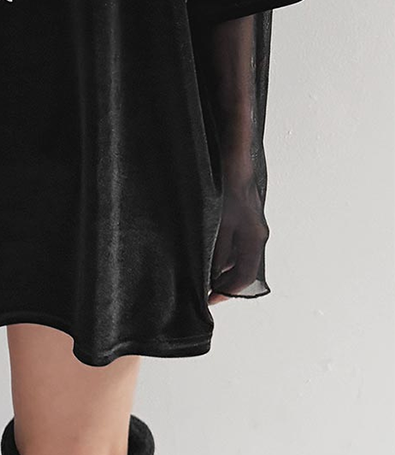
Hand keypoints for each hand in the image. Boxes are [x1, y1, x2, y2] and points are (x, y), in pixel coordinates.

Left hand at [208, 182, 268, 304]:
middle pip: (241, 268)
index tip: (208, 298)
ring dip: (219, 264)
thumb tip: (213, 274)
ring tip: (198, 268)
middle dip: (222, 280)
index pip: (244, 277)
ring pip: (236, 254)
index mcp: (254, 238)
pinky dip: (219, 248)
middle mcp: (256, 233)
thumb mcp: (219, 221)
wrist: (233, 156)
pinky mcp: (242, 215)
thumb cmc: (226, 185)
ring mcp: (250, 224)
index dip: (226, 291)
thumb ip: (218, 249)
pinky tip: (202, 245)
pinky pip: (233, 240)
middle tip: (201, 286)